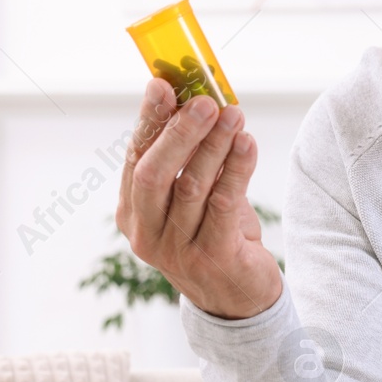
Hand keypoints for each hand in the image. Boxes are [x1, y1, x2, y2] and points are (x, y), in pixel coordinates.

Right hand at [115, 77, 282, 319]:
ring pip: (192, 186)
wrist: (238, 297)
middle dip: (180, 132)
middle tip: (205, 102)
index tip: (162, 84)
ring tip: (235, 115)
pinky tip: (247, 144)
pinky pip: (223, 205)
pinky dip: (236, 170)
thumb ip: (190, 159)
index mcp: (133, 211)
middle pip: (154, 174)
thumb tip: (200, 99)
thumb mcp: (194, 197)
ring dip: (215, 145)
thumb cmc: (215, 234)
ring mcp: (177, 249)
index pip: (136, 157)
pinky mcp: (213, 258)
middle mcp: (147, 232)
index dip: (149, 120)